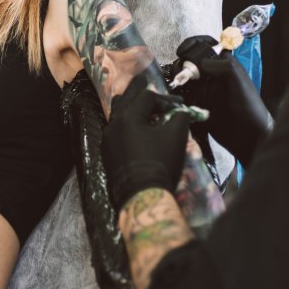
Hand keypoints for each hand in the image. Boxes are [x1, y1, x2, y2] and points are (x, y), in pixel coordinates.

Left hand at [102, 89, 190, 211]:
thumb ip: (180, 117)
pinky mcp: (107, 155)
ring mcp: (107, 141)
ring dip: (132, 113)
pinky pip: (116, 134)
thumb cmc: (160, 162)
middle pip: (127, 103)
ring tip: (140, 110)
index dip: (165, 99)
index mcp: (128, 116)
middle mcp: (112, 125)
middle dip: (142, 99)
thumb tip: (181, 112)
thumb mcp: (176, 136)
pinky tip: (135, 135)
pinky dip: (127, 129)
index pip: (147, 97)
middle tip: (152, 93)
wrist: (142, 196)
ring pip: (118, 119)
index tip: (179, 106)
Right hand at [173, 36, 272, 164]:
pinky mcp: (196, 104)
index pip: (206, 46)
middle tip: (181, 71)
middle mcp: (212, 75)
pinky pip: (182, 95)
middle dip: (182, 62)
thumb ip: (220, 65)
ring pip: (183, 77)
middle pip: (190, 61)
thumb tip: (198, 63)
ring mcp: (203, 90)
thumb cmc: (248, 106)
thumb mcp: (236, 79)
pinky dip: (176, 93)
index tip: (183, 50)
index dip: (194, 44)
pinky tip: (175, 94)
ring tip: (177, 83)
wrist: (246, 136)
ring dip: (177, 78)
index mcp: (224, 65)